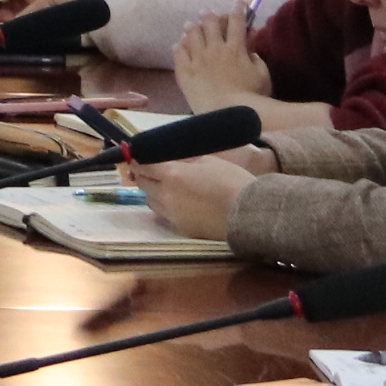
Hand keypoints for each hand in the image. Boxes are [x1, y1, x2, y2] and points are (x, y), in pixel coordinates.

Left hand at [134, 150, 258, 238]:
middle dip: (144, 175)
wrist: (250, 214)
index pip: (144, 166)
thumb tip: (169, 157)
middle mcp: (166, 196)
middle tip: (149, 169)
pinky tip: (178, 203)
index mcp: (172, 175)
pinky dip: (165, 207)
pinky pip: (165, 216)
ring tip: (164, 187)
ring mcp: (173, 215)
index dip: (137, 159)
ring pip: (151, 201)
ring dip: (153, 192)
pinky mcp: (182, 229)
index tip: (135, 155)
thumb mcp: (209, 161)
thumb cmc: (232, 181)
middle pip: (143, 184)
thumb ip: (184, 159)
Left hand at [175, 10, 270, 108]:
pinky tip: (179, 45)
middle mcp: (214, 49)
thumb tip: (251, 43)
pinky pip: (179, 54)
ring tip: (191, 24)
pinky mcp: (185, 72)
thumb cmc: (251, 98)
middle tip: (208, 13)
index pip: (237, 21)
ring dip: (192, 27)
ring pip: (191, 34)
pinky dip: (179, 46)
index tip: (240, 2)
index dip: (239, 9)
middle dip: (210, 15)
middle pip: (210, 23)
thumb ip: (256, 56)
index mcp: (235, 48)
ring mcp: (197, 60)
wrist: (228, 116)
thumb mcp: (263, 75)